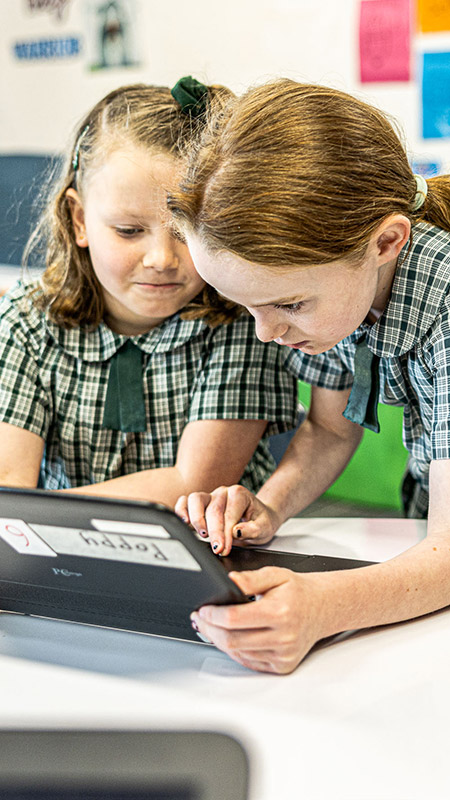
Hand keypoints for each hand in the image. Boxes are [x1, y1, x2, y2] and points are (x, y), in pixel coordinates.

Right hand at [175, 485, 281, 555]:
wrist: (259, 517)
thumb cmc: (261, 521)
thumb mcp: (265, 528)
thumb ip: (253, 529)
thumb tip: (236, 531)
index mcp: (239, 494)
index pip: (229, 514)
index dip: (225, 534)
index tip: (224, 549)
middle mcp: (223, 492)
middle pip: (213, 509)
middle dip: (214, 532)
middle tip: (217, 549)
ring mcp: (210, 496)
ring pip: (196, 500)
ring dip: (196, 518)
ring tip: (202, 535)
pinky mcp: (200, 503)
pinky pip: (185, 501)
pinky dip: (181, 510)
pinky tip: (184, 522)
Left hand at [190, 567, 325, 673]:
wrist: (322, 608)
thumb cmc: (299, 592)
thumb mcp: (275, 575)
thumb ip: (249, 579)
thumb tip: (228, 581)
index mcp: (280, 612)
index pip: (235, 619)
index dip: (213, 615)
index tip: (203, 609)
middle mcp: (283, 637)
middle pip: (232, 640)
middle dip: (210, 629)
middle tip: (200, 619)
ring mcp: (283, 654)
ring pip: (238, 653)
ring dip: (219, 641)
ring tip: (211, 627)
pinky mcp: (282, 665)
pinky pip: (249, 661)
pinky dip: (234, 650)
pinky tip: (227, 638)